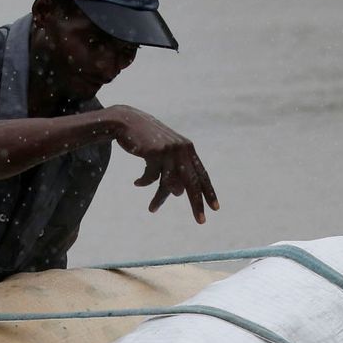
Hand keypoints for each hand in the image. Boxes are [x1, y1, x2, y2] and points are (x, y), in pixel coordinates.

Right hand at [109, 106, 219, 223]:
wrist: (126, 121)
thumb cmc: (146, 141)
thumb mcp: (163, 156)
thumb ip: (173, 173)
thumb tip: (178, 194)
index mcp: (188, 149)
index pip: (201, 174)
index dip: (209, 192)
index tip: (215, 208)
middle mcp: (182, 149)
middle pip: (192, 182)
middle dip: (196, 203)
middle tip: (201, 221)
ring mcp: (169, 150)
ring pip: (169, 184)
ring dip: (159, 198)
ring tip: (152, 209)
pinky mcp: (155, 152)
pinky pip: (152, 177)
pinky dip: (145, 182)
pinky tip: (137, 183)